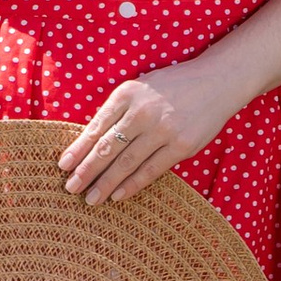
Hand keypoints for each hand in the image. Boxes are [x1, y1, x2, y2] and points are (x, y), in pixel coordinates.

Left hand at [56, 66, 237, 205]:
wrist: (217, 81)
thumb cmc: (173, 85)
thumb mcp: (141, 87)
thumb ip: (119, 111)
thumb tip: (91, 142)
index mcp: (127, 94)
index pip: (96, 127)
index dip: (78, 149)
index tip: (63, 166)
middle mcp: (142, 112)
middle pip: (107, 147)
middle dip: (86, 170)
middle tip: (70, 188)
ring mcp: (163, 130)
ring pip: (126, 163)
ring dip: (106, 183)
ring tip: (90, 199)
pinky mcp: (181, 146)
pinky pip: (151, 170)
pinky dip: (132, 185)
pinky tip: (117, 196)